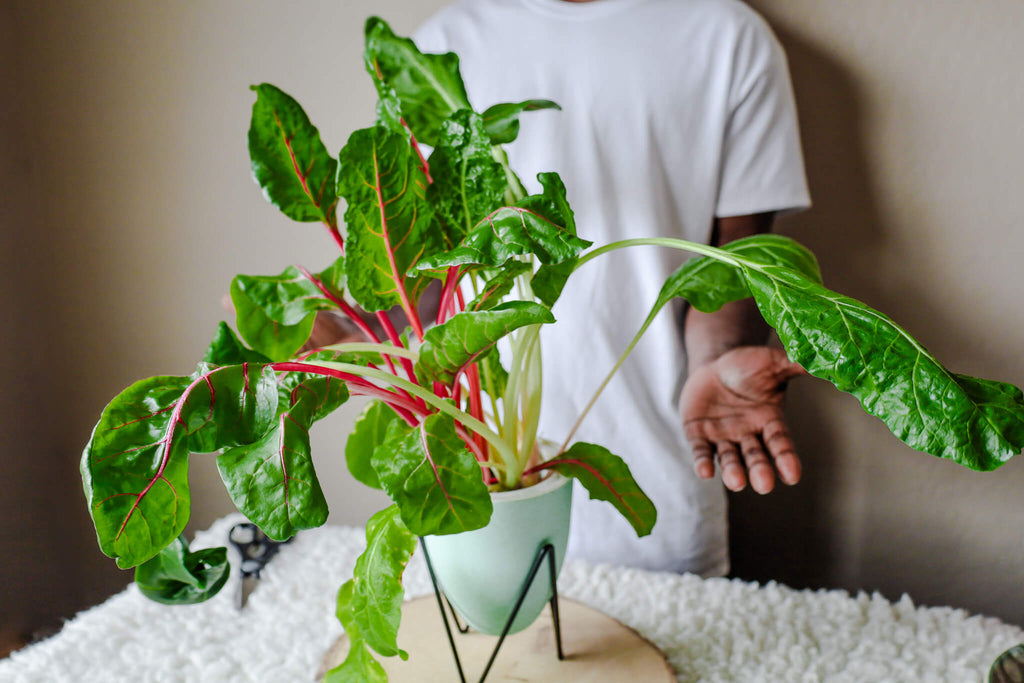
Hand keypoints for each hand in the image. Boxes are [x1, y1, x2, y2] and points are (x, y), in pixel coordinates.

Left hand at [679, 346, 806, 493]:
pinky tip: (705, 472)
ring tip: (737, 483)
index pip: (780, 444)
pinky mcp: (698, 434)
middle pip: (755, 456)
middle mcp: (747, 434)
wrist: (714, 365)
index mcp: (769, 421)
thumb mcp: (771, 362)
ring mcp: (722, 436)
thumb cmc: (748, 366)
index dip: (786, 460)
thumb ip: (794, 364)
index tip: (793, 476)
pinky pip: (701, 450)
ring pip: (729, 458)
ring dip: (732, 471)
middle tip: (764, 486)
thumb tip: (823, 361)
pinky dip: (703, 462)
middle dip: (760, 470)